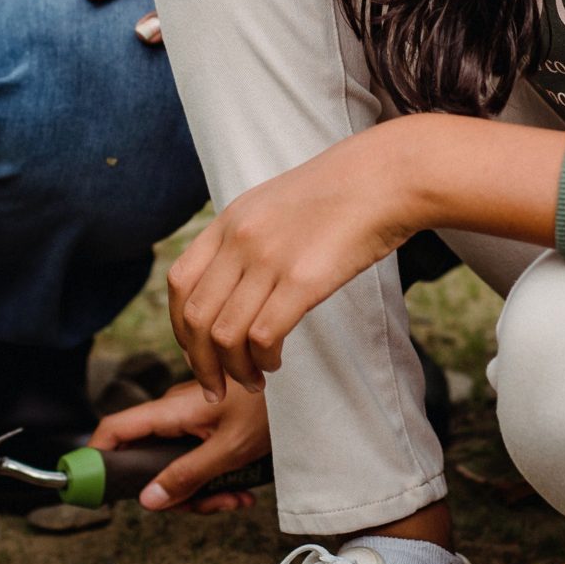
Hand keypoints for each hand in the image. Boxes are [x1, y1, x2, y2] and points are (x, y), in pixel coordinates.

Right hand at [89, 381, 270, 512]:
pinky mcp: (207, 427)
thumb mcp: (228, 450)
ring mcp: (190, 420)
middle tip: (209, 505)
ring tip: (236, 497)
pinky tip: (242, 489)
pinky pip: (196, 459)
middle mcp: (173, 414)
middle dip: (176, 493)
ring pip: (175, 467)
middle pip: (147, 462)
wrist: (305, 386)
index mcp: (170, 412)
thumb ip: (187, 475)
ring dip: (203, 492)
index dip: (97, 457)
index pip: (114, 429)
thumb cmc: (271, 408)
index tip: (98, 489)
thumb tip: (148, 499)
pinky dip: (215, 479)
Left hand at [168, 129, 418, 399]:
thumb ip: (249, 237)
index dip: (180, 328)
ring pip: (224, 334)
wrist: (385, 176)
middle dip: (201, 364)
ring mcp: (268, 259)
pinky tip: (274, 363)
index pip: (179, 284)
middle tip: (216, 387)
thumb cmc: (341, 193)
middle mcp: (240, 240)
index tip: (198, 352)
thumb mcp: (276, 204)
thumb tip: (236, 280)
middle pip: (195, 317)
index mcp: (229, 221)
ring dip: (234, 369)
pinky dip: (263, 359)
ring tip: (252, 381)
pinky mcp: (302, 280)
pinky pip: (262, 335)